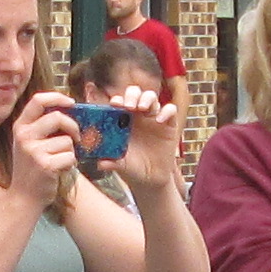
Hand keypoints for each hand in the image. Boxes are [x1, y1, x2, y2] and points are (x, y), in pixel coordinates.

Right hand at [5, 94, 83, 210]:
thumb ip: (42, 126)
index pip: (38, 100)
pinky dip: (70, 164)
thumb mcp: (29, 142)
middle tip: (76, 137)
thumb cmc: (32, 168)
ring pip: (67, 141)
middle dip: (73, 126)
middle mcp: (24, 136)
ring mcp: (33, 151)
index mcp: (20, 127)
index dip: (57, 97)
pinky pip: (70, 156)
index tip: (71, 102)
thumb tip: (70, 109)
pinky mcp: (45, 165)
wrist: (24, 197)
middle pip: (58, 117)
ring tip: (60, 161)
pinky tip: (60, 170)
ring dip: (70, 152)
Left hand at [114, 77, 181, 194]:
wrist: (151, 178)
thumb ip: (111, 162)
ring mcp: (154, 118)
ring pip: (151, 97)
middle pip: (135, 93)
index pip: (119, 101)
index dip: (117, 99)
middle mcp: (138, 115)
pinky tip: (159, 120)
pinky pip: (171, 110)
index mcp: (122, 120)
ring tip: (143, 108)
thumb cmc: (132, 167)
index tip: (114, 104)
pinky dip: (166, 111)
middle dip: (131, 95)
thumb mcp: (120, 165)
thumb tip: (100, 164)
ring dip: (147, 98)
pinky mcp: (169, 124)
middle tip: (129, 105)